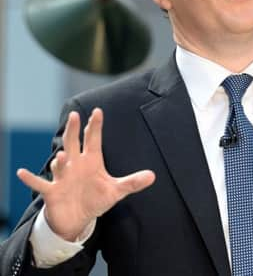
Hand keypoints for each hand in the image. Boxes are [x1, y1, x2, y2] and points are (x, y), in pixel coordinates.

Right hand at [17, 108, 154, 240]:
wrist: (77, 218)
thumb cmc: (95, 199)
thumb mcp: (116, 191)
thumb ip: (132, 182)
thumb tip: (153, 176)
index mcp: (91, 161)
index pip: (93, 140)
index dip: (95, 126)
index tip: (98, 111)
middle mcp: (75, 165)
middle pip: (74, 144)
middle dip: (73, 131)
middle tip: (74, 115)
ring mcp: (62, 177)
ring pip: (59, 164)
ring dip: (59, 160)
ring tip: (62, 155)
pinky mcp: (52, 192)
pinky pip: (40, 184)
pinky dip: (31, 179)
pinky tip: (22, 172)